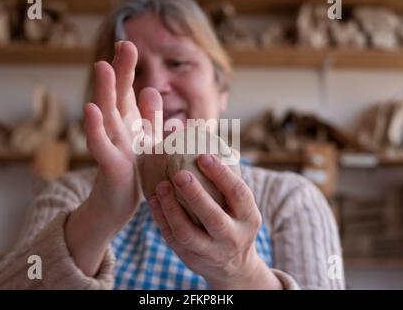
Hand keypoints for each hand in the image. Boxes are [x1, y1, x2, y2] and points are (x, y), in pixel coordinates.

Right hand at [84, 41, 161, 231]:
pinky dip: (94, 128)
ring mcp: (111, 145)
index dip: (127, 69)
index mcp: (128, 122)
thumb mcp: (146, 141)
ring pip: (106, 115)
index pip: (127, 90)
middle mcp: (117, 129)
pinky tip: (91, 109)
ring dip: (104, 91)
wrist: (117, 204)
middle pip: (117, 96)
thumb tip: (152, 90)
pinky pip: (99, 144)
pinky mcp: (108, 164)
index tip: (128, 45)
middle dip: (120, 71)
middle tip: (125, 45)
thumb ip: (150, 118)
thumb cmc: (133, 172)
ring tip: (102, 65)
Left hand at [149, 154, 282, 288]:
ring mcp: (211, 251)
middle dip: (195, 195)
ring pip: (188, 233)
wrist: (234, 267)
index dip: (221, 174)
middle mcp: (233, 236)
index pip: (238, 193)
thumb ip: (225, 179)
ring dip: (171, 209)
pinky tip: (154, 200)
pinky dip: (161, 219)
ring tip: (160, 186)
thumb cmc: (233, 220)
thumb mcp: (240, 205)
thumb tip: (201, 135)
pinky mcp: (191, 258)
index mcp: (248, 217)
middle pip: (213, 217)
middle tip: (179, 174)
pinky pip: (173, 239)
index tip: (204, 156)